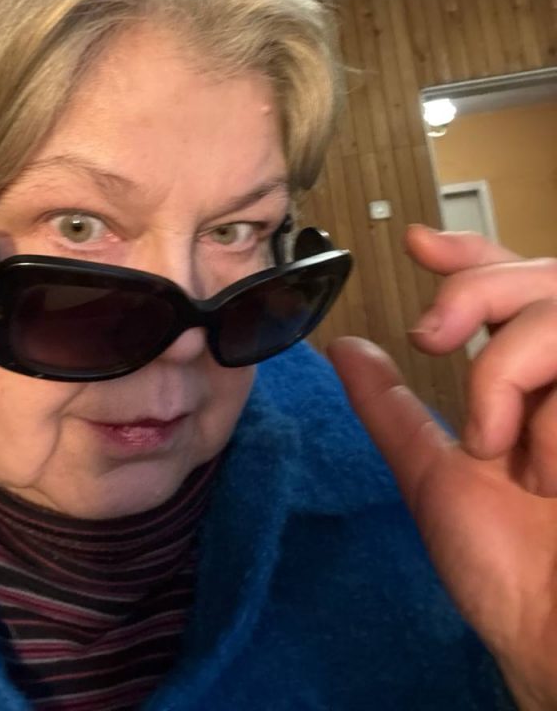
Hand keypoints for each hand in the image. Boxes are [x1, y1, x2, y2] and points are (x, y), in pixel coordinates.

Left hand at [327, 225, 556, 709]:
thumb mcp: (435, 473)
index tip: (418, 244)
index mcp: (531, 387)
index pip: (510, 284)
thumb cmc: (511, 570)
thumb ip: (393, 407)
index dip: (471, 250)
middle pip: (540, 275)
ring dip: (506, 374)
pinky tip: (550, 478)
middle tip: (432, 335)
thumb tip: (344, 349)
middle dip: (476, 291)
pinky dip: (550, 421)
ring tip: (499, 445)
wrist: (554, 634)